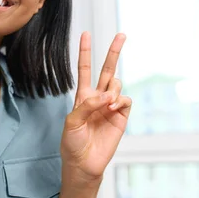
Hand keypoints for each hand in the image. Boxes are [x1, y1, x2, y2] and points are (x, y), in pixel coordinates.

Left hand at [60, 32, 131, 184]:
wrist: (84, 163)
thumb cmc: (73, 143)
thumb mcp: (72, 122)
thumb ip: (87, 105)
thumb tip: (107, 95)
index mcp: (82, 96)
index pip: (84, 69)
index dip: (84, 52)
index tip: (85, 34)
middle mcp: (98, 98)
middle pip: (107, 69)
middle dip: (114, 52)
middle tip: (121, 34)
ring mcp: (111, 106)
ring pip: (117, 84)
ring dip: (113, 89)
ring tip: (108, 103)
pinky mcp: (122, 116)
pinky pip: (126, 100)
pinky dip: (120, 99)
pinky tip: (113, 107)